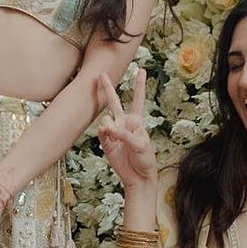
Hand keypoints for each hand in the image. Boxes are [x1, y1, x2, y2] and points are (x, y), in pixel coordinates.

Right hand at [95, 69, 158, 191]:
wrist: (138, 177)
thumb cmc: (145, 159)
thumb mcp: (139, 144)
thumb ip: (123, 133)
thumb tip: (106, 127)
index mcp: (137, 121)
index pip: (137, 99)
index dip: (139, 85)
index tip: (142, 70)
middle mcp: (124, 123)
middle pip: (114, 102)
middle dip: (107, 88)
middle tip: (101, 74)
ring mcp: (114, 133)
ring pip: (105, 120)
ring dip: (108, 126)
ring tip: (113, 134)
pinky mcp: (106, 143)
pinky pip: (101, 133)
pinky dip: (103, 133)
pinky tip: (105, 133)